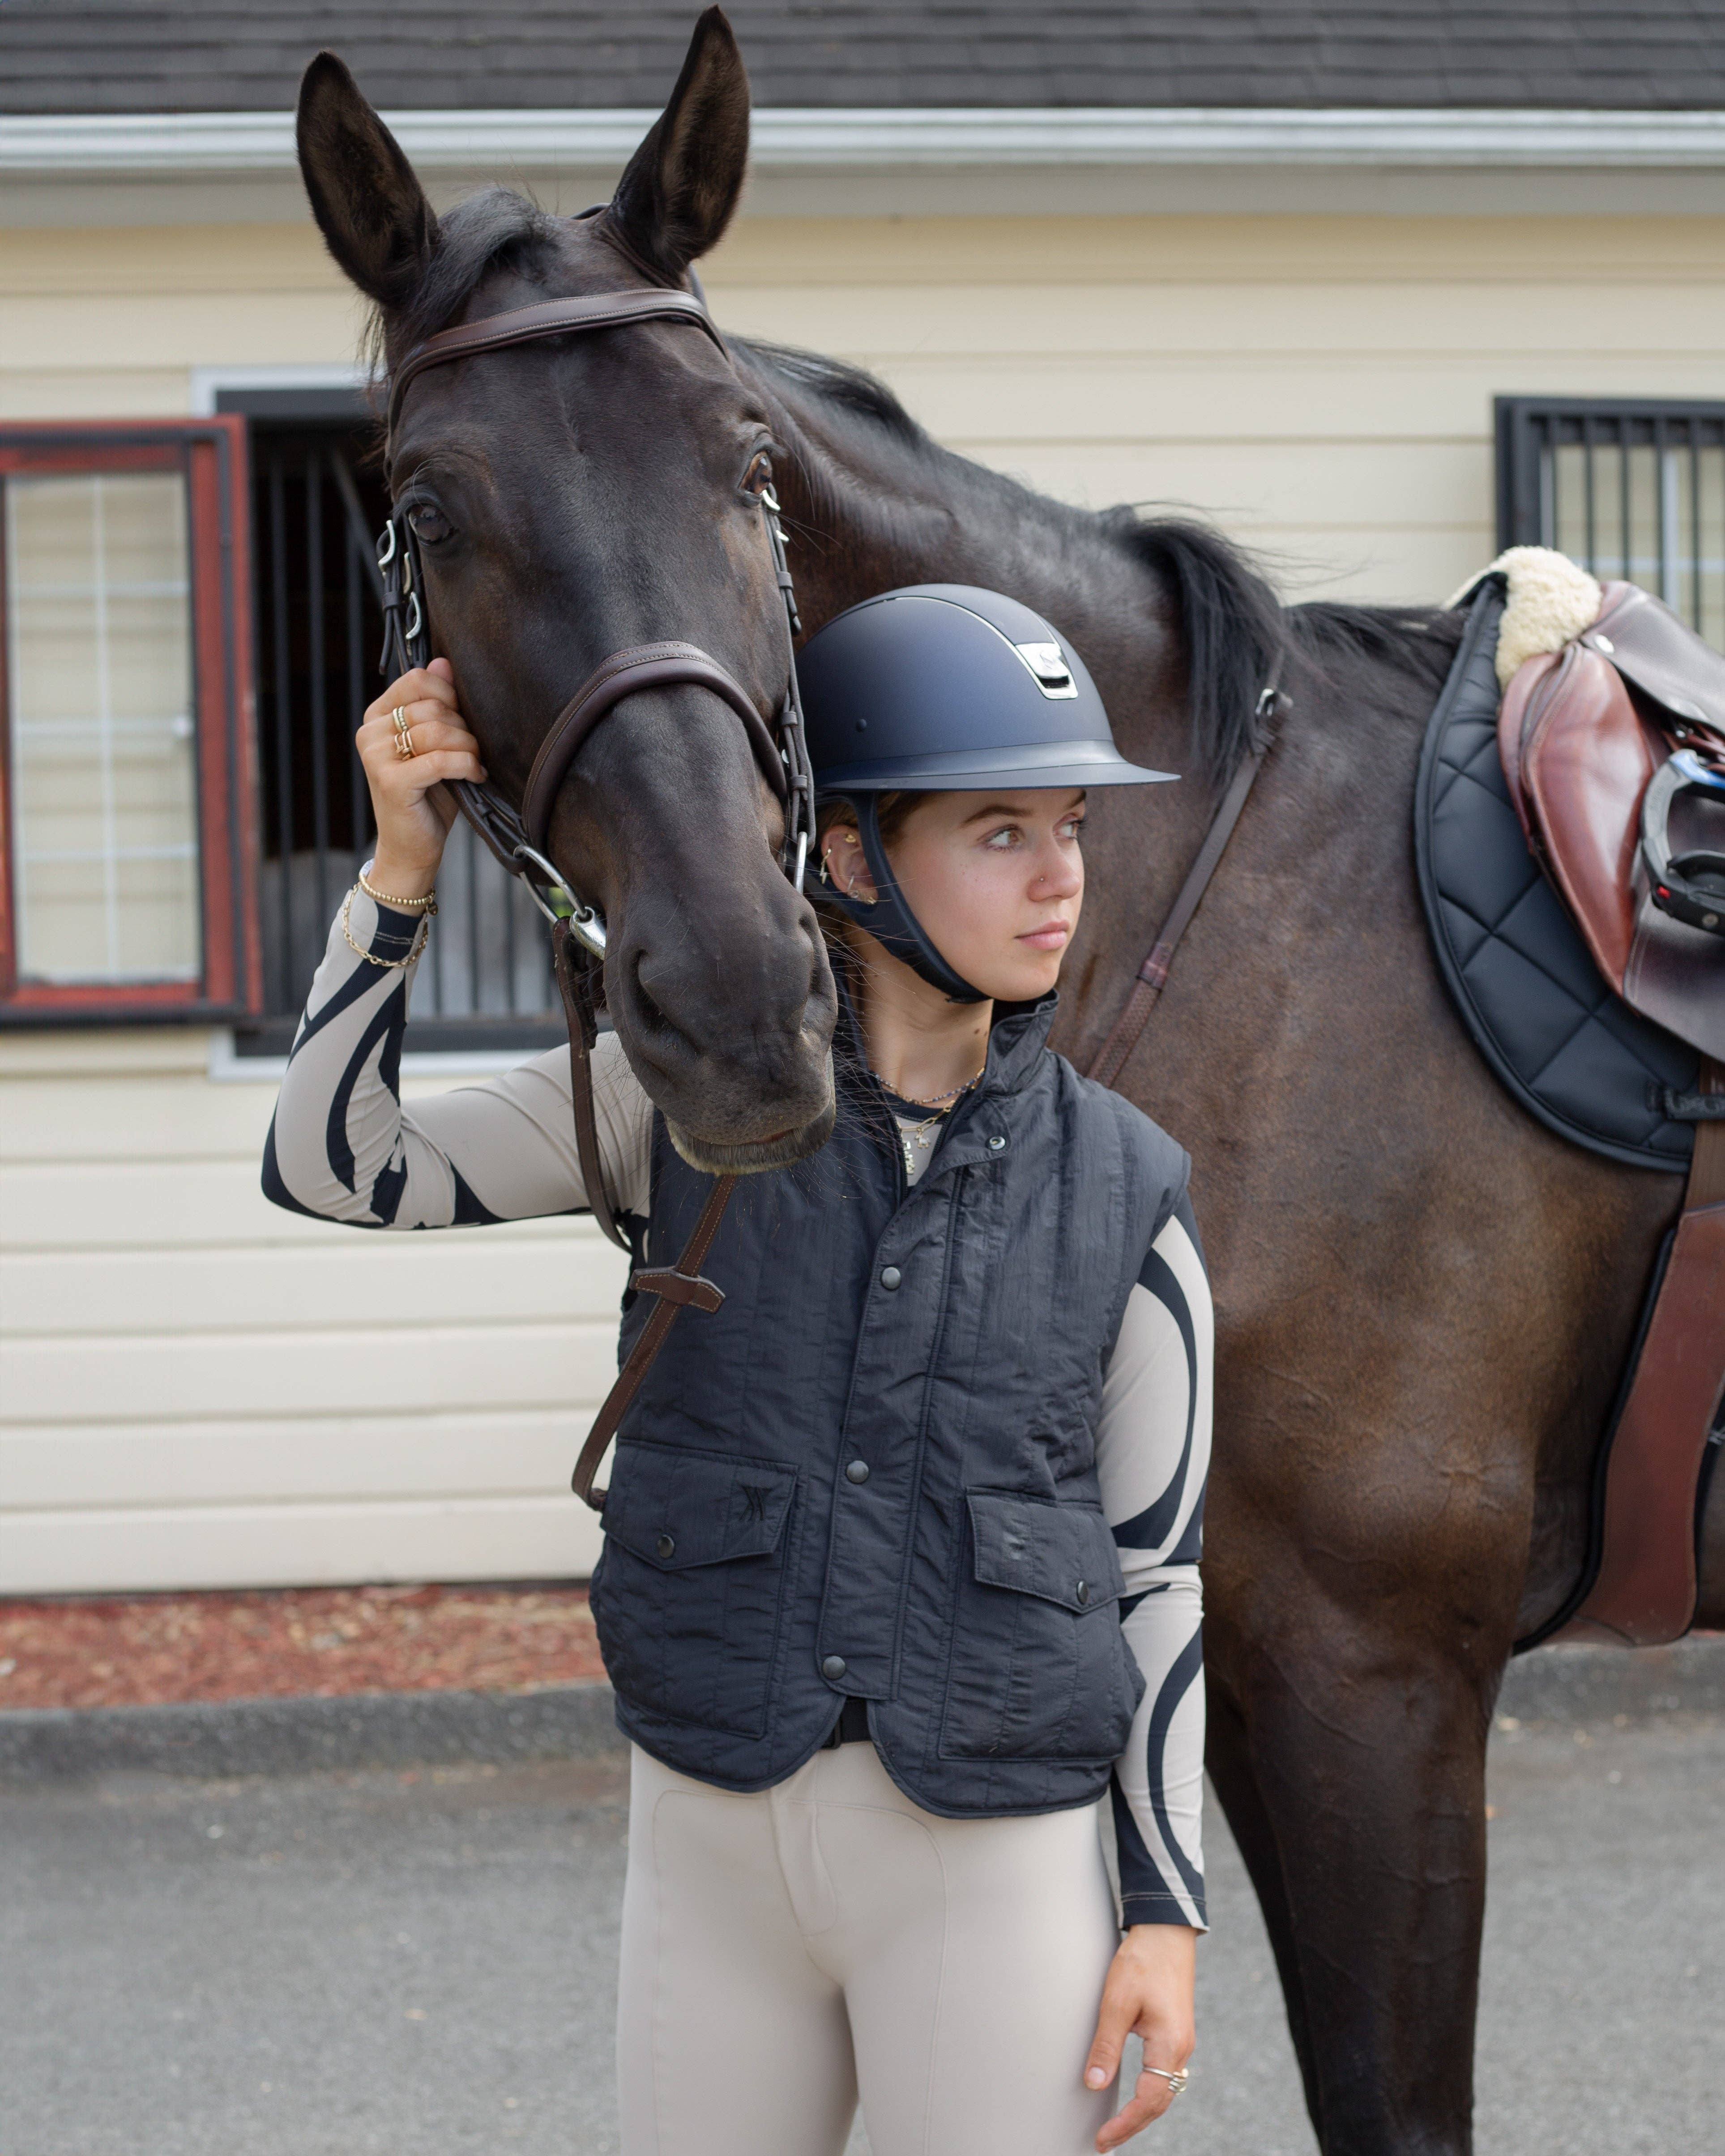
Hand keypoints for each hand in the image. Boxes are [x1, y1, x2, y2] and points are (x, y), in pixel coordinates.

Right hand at [356, 659, 486, 898]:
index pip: (417, 679)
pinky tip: (475, 777)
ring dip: (467, 748)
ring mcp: (376, 756)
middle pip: (432, 706)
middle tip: (471, 752)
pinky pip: (441, 759)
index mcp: (377, 716)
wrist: (412, 848)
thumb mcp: (437, 745)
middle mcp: (370, 732)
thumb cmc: (429, 796)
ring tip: (474, 765)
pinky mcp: (391, 781)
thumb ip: (439, 704)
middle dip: (463, 728)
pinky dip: (467, 766)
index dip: (450, 695)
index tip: (463, 721)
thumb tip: (443, 661)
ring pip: (438, 730)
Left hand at [1084, 1924, 1195, 2149]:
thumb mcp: (1117, 2002)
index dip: (1125, 2124)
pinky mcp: (1175, 2032)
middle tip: (1105, 2141)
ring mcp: (1181, 2041)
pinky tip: (1135, 2096)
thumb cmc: (1142, 1961)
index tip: (1102, 2139)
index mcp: (1169, 2043)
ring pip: (1164, 2090)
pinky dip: (1150, 2093)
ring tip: (1117, 2127)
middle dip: (1133, 2125)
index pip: (1148, 2100)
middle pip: (1159, 2102)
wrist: (1166, 1931)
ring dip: (1142, 2112)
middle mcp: (1180, 2048)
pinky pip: (1165, 2074)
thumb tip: (1093, 2083)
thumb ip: (1106, 2045)